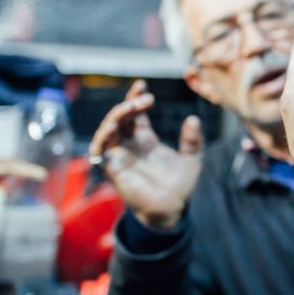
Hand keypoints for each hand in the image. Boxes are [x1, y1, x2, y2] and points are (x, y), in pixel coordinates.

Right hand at [88, 79, 201, 229]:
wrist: (172, 210)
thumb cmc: (180, 186)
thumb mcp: (192, 159)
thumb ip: (193, 140)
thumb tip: (194, 119)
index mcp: (145, 139)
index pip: (135, 113)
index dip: (136, 97)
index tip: (142, 84)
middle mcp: (130, 145)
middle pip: (121, 117)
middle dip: (130, 104)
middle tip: (145, 97)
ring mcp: (119, 155)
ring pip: (108, 129)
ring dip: (116, 116)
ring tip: (131, 107)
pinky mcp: (112, 168)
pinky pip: (99, 150)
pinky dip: (102, 137)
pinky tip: (112, 127)